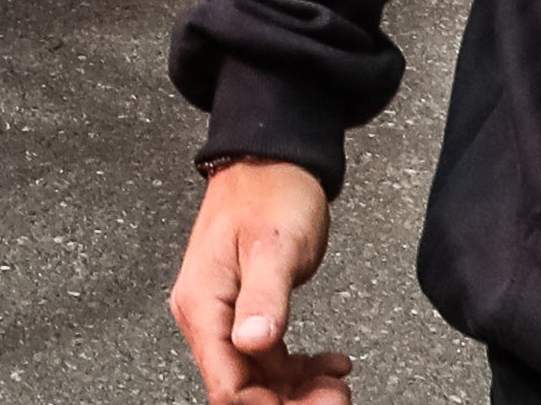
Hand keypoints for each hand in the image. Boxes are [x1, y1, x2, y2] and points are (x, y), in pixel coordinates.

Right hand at [170, 161, 348, 399]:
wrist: (271, 161)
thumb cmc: (269, 193)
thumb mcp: (273, 247)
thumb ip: (263, 297)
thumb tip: (251, 342)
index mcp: (201, 304)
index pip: (226, 385)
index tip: (318, 404)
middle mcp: (206, 316)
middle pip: (242, 389)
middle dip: (290, 402)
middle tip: (337, 396)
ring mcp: (226, 316)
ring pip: (259, 380)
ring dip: (299, 391)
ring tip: (338, 382)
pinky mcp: (246, 313)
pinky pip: (270, 360)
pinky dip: (302, 371)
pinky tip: (330, 364)